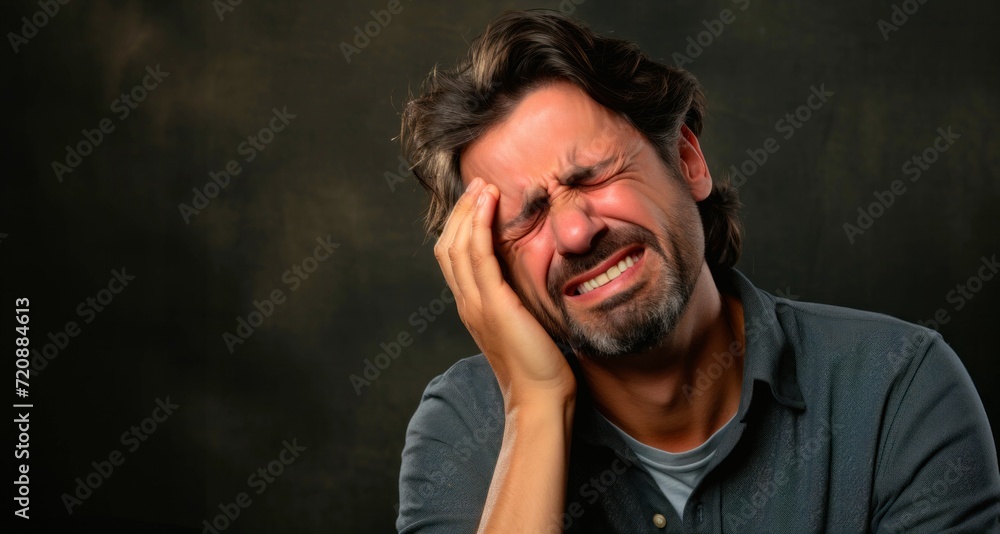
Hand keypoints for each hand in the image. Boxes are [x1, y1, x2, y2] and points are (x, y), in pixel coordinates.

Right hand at [434, 178, 576, 405]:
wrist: (539, 397)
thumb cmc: (540, 365)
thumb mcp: (524, 324)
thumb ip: (518, 300)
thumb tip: (530, 279)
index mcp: (472, 307)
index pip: (453, 257)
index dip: (461, 225)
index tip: (478, 199)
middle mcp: (467, 303)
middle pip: (448, 246)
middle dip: (461, 211)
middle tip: (477, 183)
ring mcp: (477, 303)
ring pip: (458, 246)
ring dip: (469, 211)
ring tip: (483, 186)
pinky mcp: (493, 304)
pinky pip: (479, 256)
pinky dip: (481, 225)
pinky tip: (490, 205)